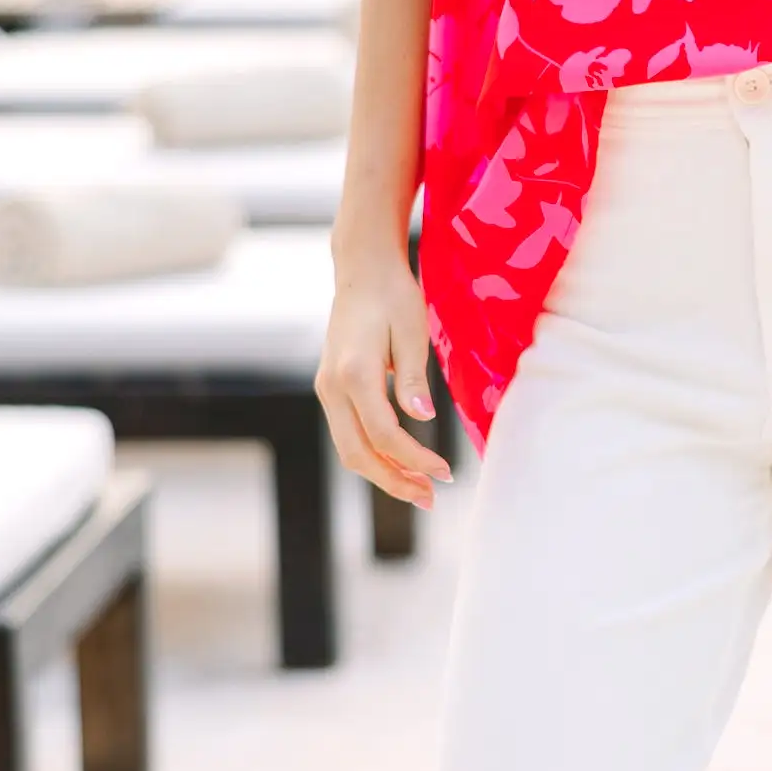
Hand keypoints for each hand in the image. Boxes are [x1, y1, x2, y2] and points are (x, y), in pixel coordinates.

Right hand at [316, 243, 452, 508]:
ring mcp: (326, 390)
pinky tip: (401, 464)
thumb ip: (414, 377)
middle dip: (395, 481)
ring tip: (420, 489)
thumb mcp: (412, 331)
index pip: (383, 434)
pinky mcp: (331, 390)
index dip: (415, 460)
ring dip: (383, 474)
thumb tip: (422, 419)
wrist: (362, 271)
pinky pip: (348, 435)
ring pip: (349, 449)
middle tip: (432, 499)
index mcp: (354, 373)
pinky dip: (373, 456)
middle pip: (358, 453)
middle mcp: (332, 387)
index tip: (445, 473)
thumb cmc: (394, 296)